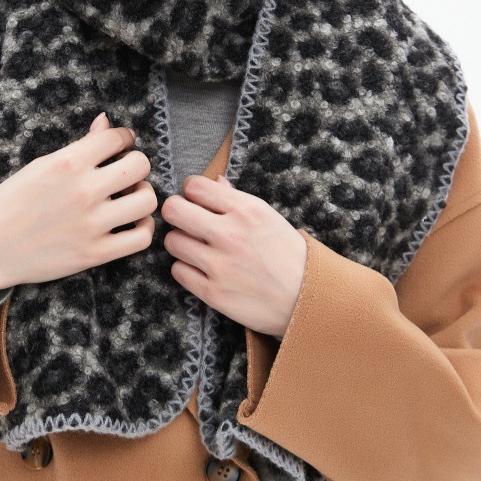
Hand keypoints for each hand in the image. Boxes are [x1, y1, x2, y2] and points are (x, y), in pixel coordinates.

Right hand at [0, 111, 157, 294]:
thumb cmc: (11, 203)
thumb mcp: (41, 165)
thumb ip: (80, 145)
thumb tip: (105, 121)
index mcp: (68, 162)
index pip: (116, 138)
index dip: (123, 139)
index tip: (121, 145)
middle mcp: (84, 190)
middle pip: (140, 165)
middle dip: (136, 164)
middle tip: (125, 172)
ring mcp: (92, 224)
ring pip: (147, 200)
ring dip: (142, 194)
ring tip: (129, 196)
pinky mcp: (95, 253)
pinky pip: (141, 237)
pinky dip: (144, 227)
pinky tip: (132, 221)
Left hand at [160, 174, 306, 337]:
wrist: (308, 298)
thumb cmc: (288, 254)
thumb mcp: (268, 217)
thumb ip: (235, 199)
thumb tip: (214, 181)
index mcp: (246, 210)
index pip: (194, 186)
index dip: (190, 191)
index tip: (195, 200)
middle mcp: (230, 234)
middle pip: (173, 210)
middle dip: (176, 213)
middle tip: (186, 222)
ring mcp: (221, 265)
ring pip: (172, 242)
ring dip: (181, 243)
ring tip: (197, 248)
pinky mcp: (214, 293)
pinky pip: (178, 271)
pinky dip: (186, 269)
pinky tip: (201, 269)